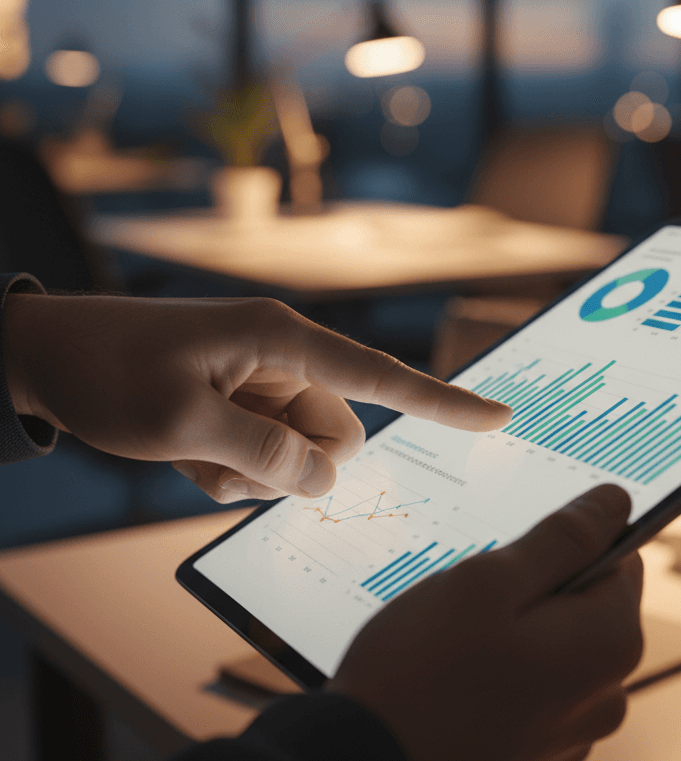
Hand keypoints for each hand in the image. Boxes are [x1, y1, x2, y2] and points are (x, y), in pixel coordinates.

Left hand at [2, 294, 508, 501]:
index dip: (442, 401)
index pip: (378, 376)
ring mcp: (264, 382)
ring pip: (299, 452)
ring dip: (252, 472)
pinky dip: (230, 469)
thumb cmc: (110, 371)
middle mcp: (284, 357)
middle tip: (225, 460)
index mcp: (282, 338)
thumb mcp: (181, 424)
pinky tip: (185, 451)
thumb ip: (264, 455)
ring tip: (191, 452)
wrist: (48, 354)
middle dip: (292, 464)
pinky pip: (266, 456)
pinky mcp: (244, 404)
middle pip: (336, 433)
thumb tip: (326, 477)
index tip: (497, 416)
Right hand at [330, 484, 643, 760]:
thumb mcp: (489, 581)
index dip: (566, 543)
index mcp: (609, 643)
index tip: (515, 555)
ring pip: (560, 647)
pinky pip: (539, 691)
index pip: (620, 557)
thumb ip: (562, 539)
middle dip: (540, 589)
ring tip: (460, 645)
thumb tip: (614, 503)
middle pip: (590, 605)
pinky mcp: (541, 757)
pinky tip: (459, 683)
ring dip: (520, 632)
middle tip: (476, 601)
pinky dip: (508, 675)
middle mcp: (608, 696)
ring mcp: (575, 735)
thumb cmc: (421, 673)